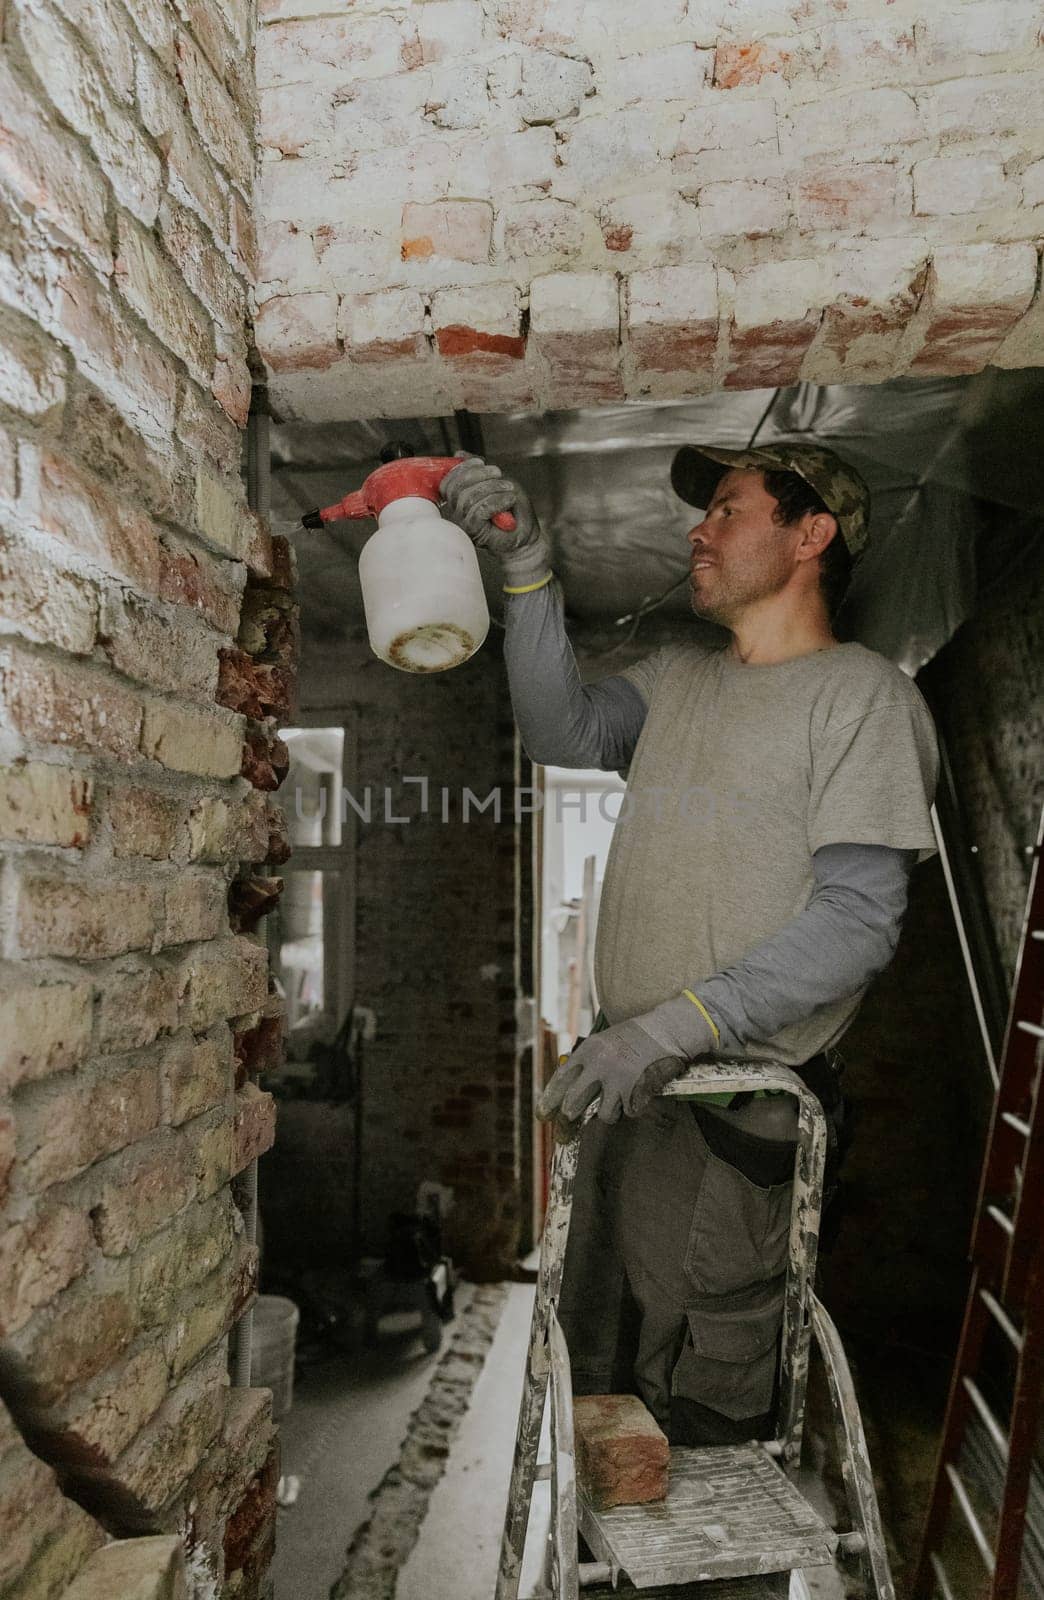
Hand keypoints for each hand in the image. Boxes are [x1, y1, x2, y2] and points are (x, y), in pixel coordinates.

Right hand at [441, 457, 549, 586]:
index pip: (448, 482)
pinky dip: (497, 501)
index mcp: (458, 500)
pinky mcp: (475, 533)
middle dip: (479, 475)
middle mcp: (456, 513)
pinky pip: (479, 510)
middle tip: (499, 474)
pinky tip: (509, 500)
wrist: (527, 534)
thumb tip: (459, 454)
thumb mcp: (495, 481)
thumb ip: (476, 469)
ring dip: (492, 488)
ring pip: (468, 498)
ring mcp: (464, 524)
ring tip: (509, 489)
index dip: (463, 468)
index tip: (482, 461)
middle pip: (456, 488)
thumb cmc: (512, 510)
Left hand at [537, 997, 716, 1133]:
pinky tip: (636, 1096)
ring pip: (602, 1114)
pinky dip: (631, 1108)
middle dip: (569, 1116)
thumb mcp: (603, 1041)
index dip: (550, 1098)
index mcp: (588, 1050)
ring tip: (615, 1105)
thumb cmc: (633, 1036)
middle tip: (568, 1123)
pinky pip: (627, 1111)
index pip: (561, 1078)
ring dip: (608, 1113)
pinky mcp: (635, 1090)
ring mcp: (617, 1079)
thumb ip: (587, 1059)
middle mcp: (598, 1065)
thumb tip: (569, 1084)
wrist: (664, 1030)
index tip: (543, 1112)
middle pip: (573, 1102)